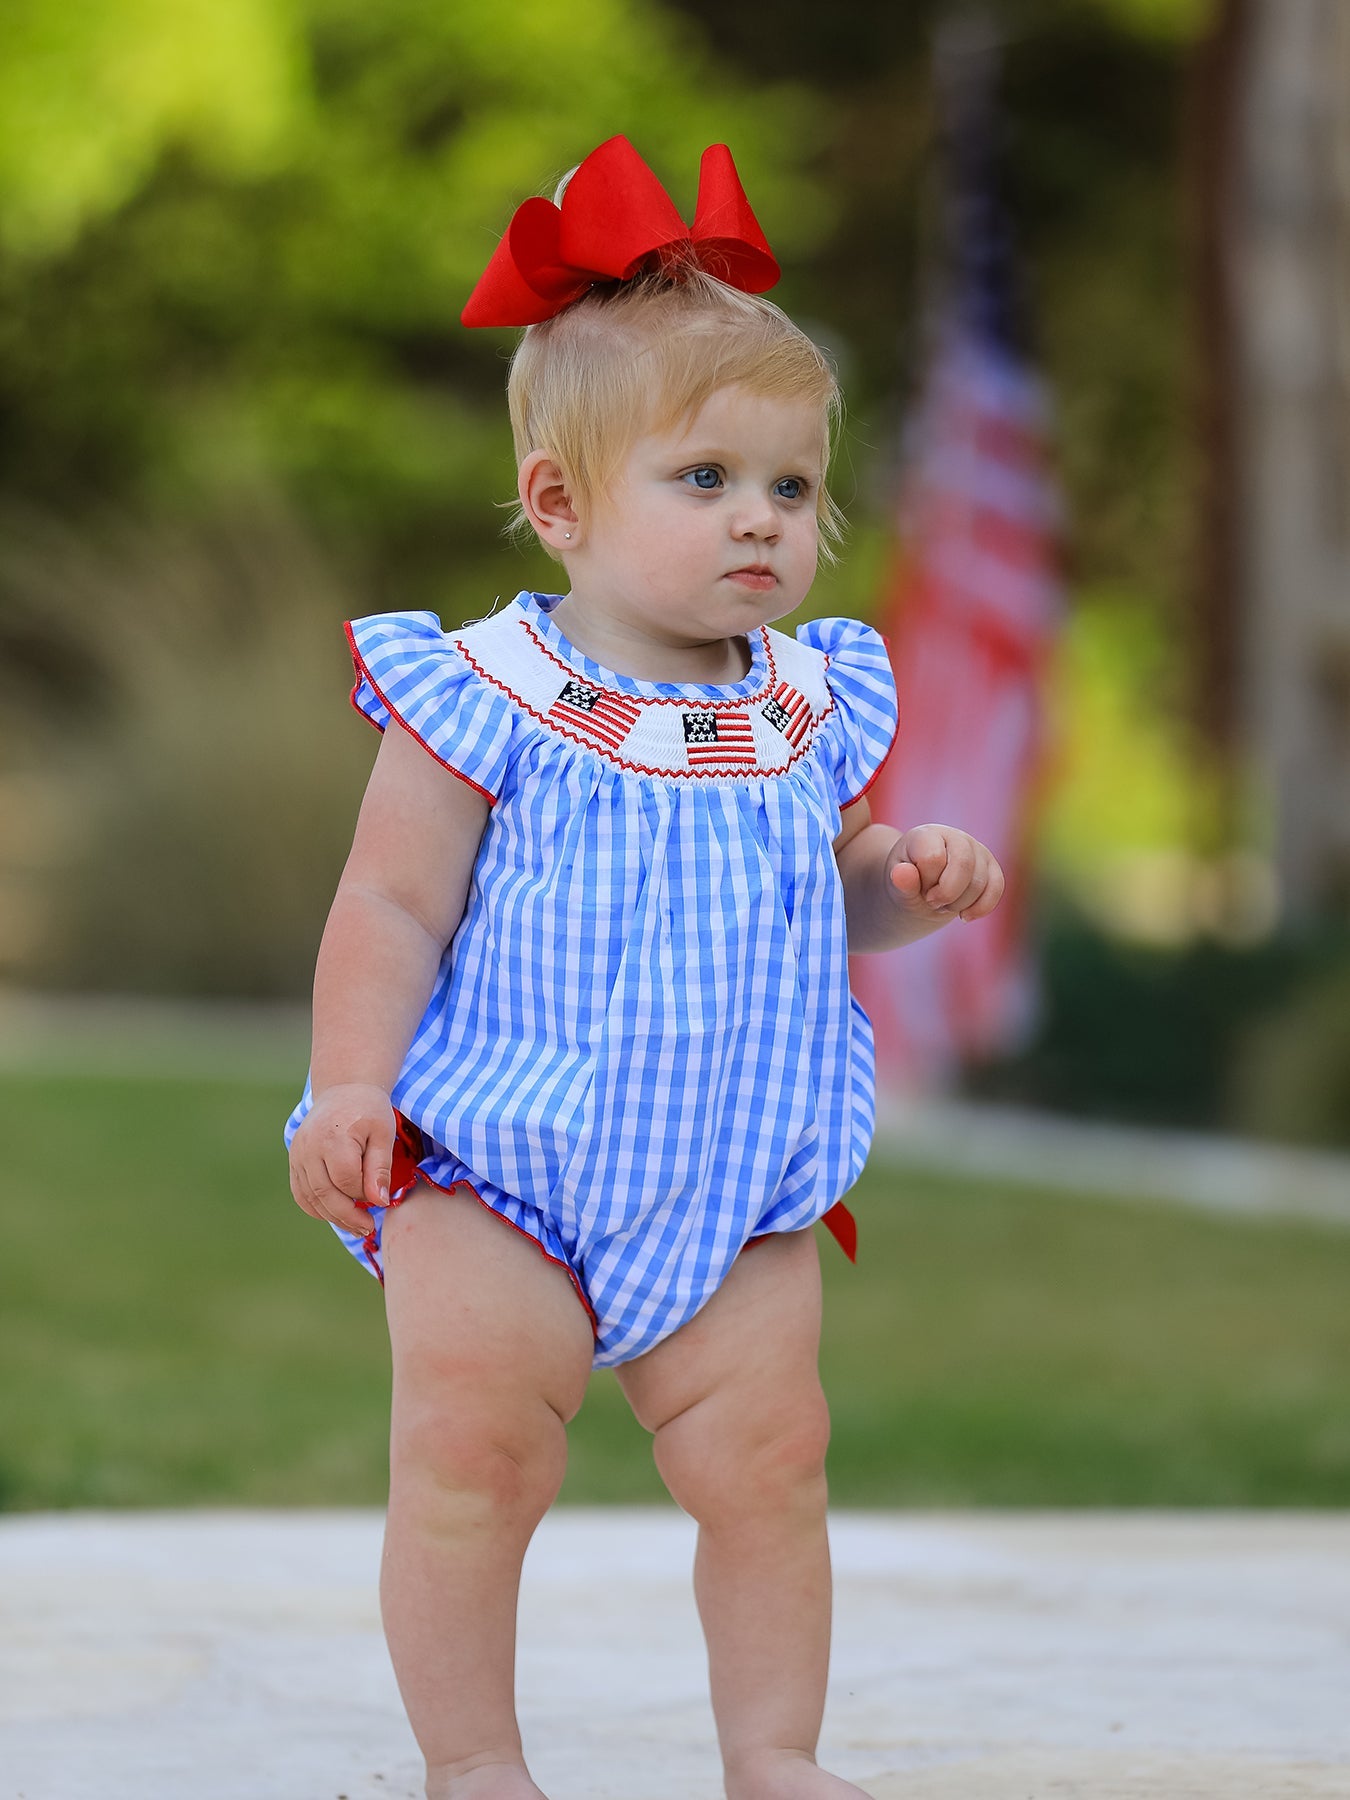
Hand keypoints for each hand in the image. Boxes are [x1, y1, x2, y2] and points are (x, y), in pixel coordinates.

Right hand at [288, 1083, 395, 1235]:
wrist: (343, 1090)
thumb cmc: (368, 1111)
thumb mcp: (383, 1134)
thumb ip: (379, 1168)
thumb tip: (379, 1202)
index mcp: (333, 1137)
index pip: (346, 1180)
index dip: (363, 1195)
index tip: (378, 1197)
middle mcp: (309, 1147)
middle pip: (325, 1193)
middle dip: (347, 1216)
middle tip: (368, 1228)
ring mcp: (297, 1154)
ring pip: (310, 1197)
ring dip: (332, 1217)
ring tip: (356, 1226)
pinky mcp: (294, 1160)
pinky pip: (301, 1193)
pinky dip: (316, 1208)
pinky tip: (335, 1214)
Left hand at [885, 824, 1004, 923]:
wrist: (921, 893)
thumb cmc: (908, 888)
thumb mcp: (898, 890)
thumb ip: (901, 883)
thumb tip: (902, 873)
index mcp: (926, 835)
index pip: (933, 858)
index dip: (926, 883)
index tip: (918, 891)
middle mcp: (955, 836)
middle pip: (964, 864)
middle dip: (947, 894)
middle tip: (932, 902)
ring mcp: (976, 850)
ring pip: (981, 881)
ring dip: (959, 904)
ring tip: (943, 905)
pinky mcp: (991, 867)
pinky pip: (997, 887)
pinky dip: (981, 908)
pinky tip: (964, 916)